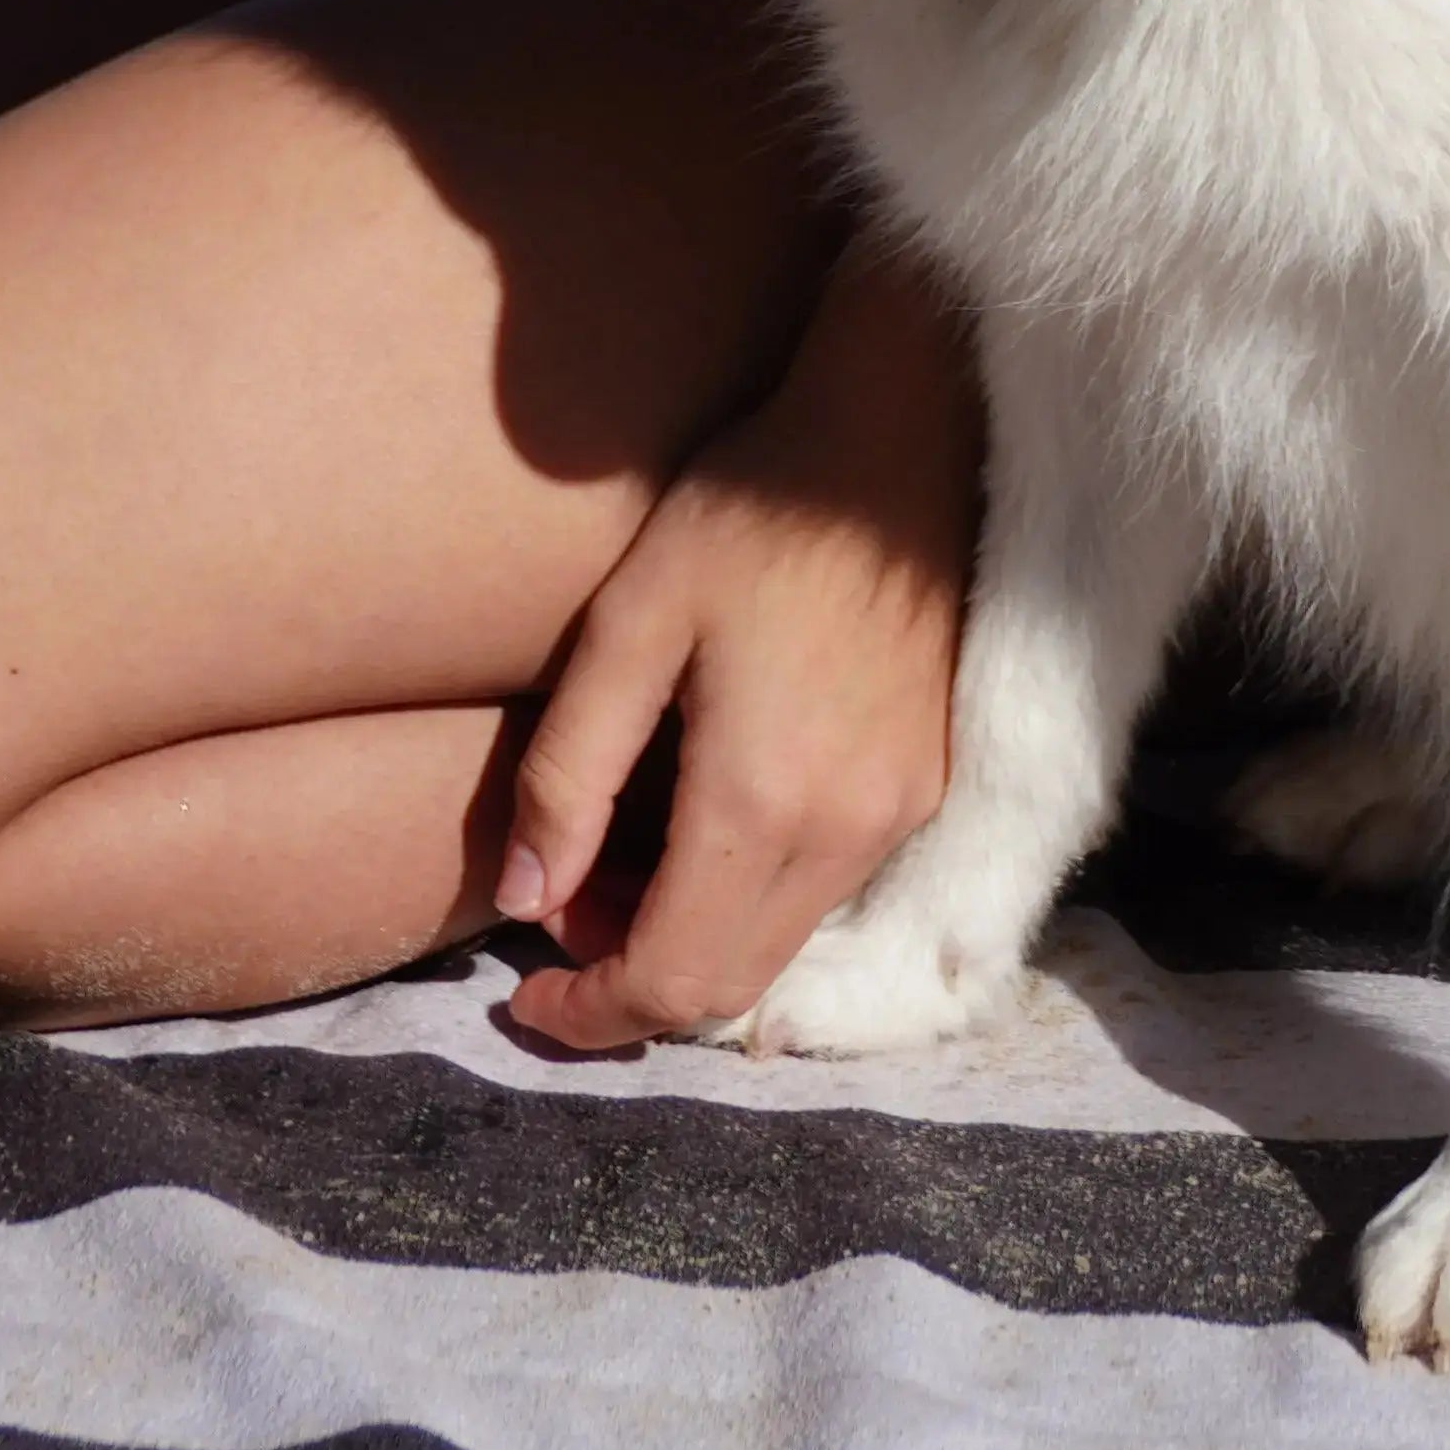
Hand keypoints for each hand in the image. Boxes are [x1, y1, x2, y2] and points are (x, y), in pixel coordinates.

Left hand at [501, 238, 976, 1048]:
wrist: (898, 434)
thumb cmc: (752, 509)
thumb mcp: (629, 623)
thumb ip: (568, 773)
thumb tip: (524, 899)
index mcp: (764, 801)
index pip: (672, 983)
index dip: (589, 1015)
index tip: (521, 996)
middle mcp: (849, 833)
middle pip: (730, 988)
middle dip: (630, 978)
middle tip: (562, 904)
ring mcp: (902, 813)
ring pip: (780, 946)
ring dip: (690, 936)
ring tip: (619, 853)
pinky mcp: (928, 782)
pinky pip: (826, 891)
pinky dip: (750, 897)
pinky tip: (704, 819)